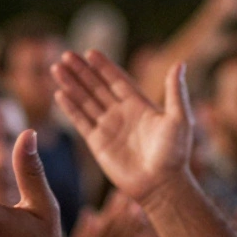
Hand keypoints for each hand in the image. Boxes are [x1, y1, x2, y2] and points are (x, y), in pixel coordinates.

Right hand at [52, 50, 193, 206]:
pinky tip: (59, 94)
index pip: (117, 80)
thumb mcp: (179, 119)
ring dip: (71, 84)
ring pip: (85, 100)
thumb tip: (180, 63)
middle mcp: (121, 113)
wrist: (162, 185)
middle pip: (96, 86)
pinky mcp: (98, 143)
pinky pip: (81, 121)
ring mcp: (108, 127)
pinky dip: (70, 108)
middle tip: (66, 54)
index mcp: (139, 104)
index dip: (103, 66)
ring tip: (56, 68)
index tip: (90, 52)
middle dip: (81, 71)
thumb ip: (175, 91)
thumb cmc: (175, 154)